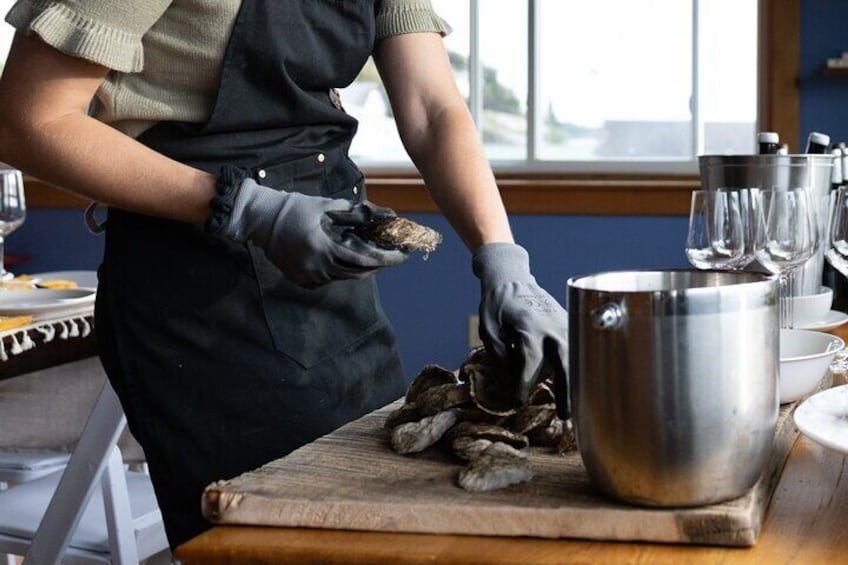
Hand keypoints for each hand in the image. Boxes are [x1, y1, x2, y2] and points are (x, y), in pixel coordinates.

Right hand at [206, 167, 407, 285]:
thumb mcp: (325, 205)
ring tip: (376, 256)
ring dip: (362, 268)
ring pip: (345, 278)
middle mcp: (318, 267)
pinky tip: (350, 260)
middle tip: (395, 256)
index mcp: (324, 248)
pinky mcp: (302, 280)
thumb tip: (381, 213)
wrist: (260, 220)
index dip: (387, 258)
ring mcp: (309, 276)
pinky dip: (343, 271)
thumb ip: (354, 211)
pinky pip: (330, 279)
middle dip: (380, 265)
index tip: (403, 254)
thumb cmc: (293, 208)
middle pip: (358, 273)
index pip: (364, 259)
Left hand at [472, 242, 568, 404]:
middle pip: (565, 361)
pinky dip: (576, 369)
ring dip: (575, 382)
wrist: (511, 277)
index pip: (531, 361)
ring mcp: (564, 323)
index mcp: (529, 324)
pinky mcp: (568, 325)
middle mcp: (552, 324)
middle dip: (566, 389)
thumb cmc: (496, 303)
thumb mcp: (488, 327)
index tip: (519, 403)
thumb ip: (500, 353)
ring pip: (575, 357)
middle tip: (567, 416)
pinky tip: (576, 388)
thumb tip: (512, 379)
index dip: (525, 384)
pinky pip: (574, 350)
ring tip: (575, 408)